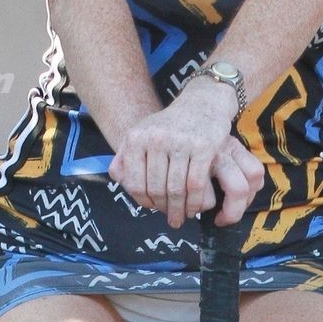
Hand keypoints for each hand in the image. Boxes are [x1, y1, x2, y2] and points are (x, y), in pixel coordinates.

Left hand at [109, 77, 263, 229]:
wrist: (203, 103)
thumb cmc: (170, 125)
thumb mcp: (142, 134)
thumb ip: (125, 157)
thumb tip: (118, 180)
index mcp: (136, 138)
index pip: (134, 182)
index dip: (142, 201)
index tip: (152, 207)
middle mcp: (156, 139)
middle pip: (155, 188)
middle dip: (163, 208)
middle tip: (170, 218)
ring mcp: (180, 142)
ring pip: (176, 189)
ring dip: (179, 210)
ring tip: (181, 217)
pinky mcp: (203, 147)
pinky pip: (195, 184)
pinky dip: (194, 202)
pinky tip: (194, 208)